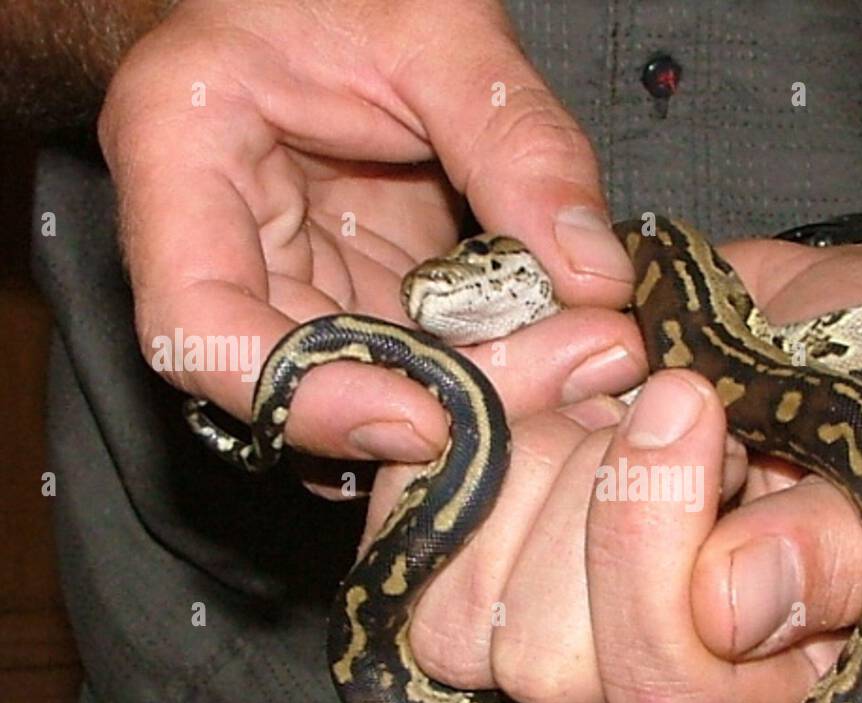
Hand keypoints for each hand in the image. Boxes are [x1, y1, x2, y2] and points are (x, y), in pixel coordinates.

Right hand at [99, 0, 638, 477]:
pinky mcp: (360, 287)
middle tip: (569, 370)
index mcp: (184, 157)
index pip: (201, 332)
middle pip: (307, 380)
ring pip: (372, 383)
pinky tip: (569, 346)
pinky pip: (419, 355)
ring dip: (479, 392)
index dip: (308, 399)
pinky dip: (493, 363)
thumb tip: (594, 276)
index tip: (423, 420)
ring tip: (589, 357)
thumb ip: (518, 145)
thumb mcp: (439, 31)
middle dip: (439, 398)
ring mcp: (298, 273)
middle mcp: (228, 240)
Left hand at [383, 236, 861, 702]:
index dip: (650, 550)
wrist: (831, 322)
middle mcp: (642, 676)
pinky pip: (415, 513)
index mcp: (761, 685)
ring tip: (622, 381)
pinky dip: (480, 408)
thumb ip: (843, 547)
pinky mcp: (482, 545)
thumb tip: (728, 604)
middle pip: (539, 662)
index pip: (660, 688)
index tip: (692, 405)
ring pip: (455, 609)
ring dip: (537, 456)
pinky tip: (564, 361)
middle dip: (597, 494)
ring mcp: (551, 619)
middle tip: (672, 399)